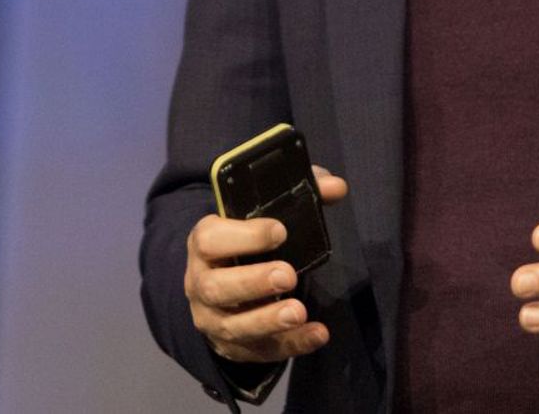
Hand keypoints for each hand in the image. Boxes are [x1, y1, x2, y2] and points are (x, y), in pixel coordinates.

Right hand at [184, 165, 347, 363]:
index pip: (210, 240)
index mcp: (205, 243)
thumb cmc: (246, 241)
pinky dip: (289, 345)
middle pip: (217, 287)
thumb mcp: (265, 214)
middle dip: (253, 283)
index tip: (280, 231)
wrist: (221, 281)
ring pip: (232, 326)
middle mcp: (201, 283)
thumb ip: (303, 194)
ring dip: (266, 321)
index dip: (243, 236)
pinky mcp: (231, 346)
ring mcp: (212, 319)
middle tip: (287, 276)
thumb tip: (337, 187)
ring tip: (299, 311)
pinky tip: (316, 334)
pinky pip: (258, 351)